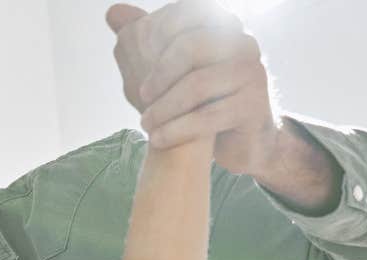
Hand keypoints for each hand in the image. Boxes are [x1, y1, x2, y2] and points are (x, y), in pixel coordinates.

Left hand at [106, 1, 284, 175]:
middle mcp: (242, 43)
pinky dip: (177, 129)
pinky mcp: (254, 105)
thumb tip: (113, 13)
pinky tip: (158, 139)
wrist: (236, 139)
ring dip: (164, 108)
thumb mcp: (168, 67)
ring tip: (146, 124)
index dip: (156, 42)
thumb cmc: (199, 100)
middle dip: (159, 75)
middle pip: (191, 46)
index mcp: (221, 25)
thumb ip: (143, 38)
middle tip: (141, 96)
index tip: (139, 70)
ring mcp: (251, 72)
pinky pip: (209, 116)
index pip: (184, 16)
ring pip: (198, 85)